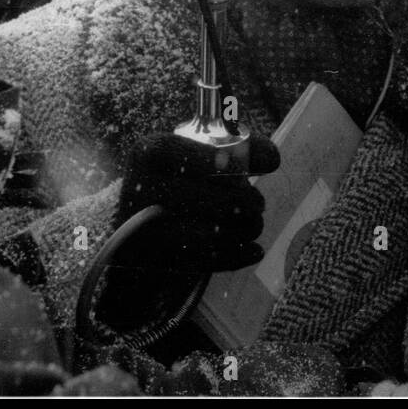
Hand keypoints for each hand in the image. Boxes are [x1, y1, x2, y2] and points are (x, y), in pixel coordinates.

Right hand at [114, 132, 276, 273]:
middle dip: (248, 203)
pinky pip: (206, 260)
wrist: (136, 223)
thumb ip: (237, 148)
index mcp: (152, 152)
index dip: (237, 168)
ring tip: (254, 224)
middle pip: (215, 199)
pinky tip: (254, 250)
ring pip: (212, 234)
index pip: (207, 159)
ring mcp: (145, 227)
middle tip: (258, 205)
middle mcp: (142, 187)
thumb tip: (271, 158)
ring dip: (245, 230)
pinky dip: (237, 255)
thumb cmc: (176, 180)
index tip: (261, 170)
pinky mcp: (156, 260)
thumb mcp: (194, 154)